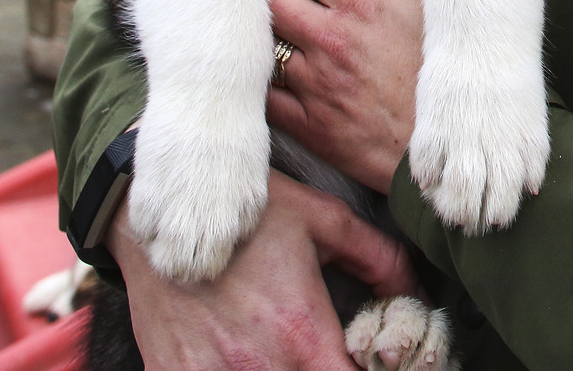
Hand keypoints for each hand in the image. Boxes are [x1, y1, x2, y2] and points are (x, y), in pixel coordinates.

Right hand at [110, 169, 415, 370]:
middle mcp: (260, 368)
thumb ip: (376, 255)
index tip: (369, 362)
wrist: (161, 216)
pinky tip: (240, 357)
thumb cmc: (244, 216)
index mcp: (304, 336)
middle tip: (328, 355)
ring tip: (285, 354)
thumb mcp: (320, 219)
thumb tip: (411, 288)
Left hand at [255, 0, 430, 193]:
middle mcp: (329, 38)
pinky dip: (246, 69)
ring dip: (240, 11)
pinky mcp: (306, 124)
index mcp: (360, 1)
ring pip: (256, 36)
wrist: (448, 149)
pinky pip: (260, 90)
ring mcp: (313, 83)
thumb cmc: (444, 65)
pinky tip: (240, 53)